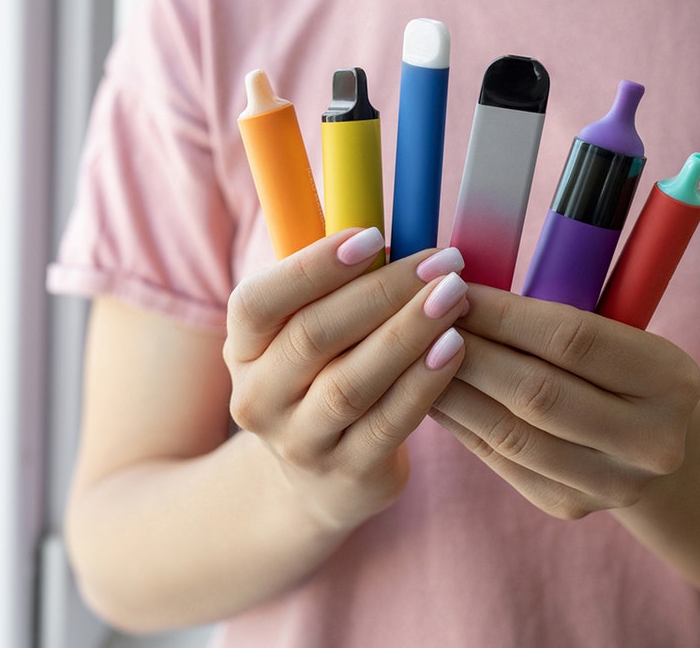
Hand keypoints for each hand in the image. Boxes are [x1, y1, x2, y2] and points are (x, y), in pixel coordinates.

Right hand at [223, 228, 468, 531]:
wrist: (320, 482)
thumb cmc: (327, 377)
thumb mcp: (310, 331)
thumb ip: (335, 284)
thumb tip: (383, 217)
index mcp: (242, 348)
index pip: (258, 302)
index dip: (313, 267)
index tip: (374, 235)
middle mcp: (258, 397)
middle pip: (313, 337)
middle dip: (382, 292)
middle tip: (441, 261)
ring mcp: (300, 442)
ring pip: (351, 383)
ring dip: (408, 334)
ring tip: (454, 297)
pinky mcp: (348, 474)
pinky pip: (389, 424)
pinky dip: (425, 382)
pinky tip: (456, 347)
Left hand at [430, 285, 699, 518]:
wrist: (654, 443)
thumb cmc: (620, 367)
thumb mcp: (618, 330)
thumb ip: (558, 313)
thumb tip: (462, 289)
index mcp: (672, 380)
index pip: (573, 340)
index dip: (505, 314)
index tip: (456, 289)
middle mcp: (652, 440)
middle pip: (538, 393)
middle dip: (472, 352)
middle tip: (422, 321)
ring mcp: (612, 484)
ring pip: (511, 433)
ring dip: (454, 391)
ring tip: (415, 357)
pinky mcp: (570, 507)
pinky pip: (500, 460)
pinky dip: (461, 423)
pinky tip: (430, 394)